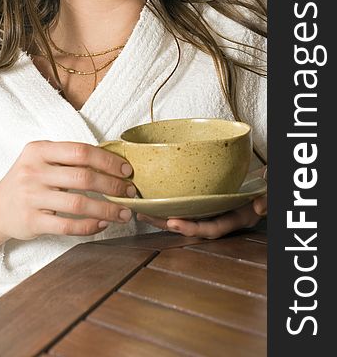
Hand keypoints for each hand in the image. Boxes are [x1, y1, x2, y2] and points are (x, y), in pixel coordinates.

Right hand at [0, 141, 135, 240]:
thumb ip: (68, 158)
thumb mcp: (39, 160)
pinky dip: (89, 226)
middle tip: (130, 192)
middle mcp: (33, 171)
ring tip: (124, 213)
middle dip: (113, 185)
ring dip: (107, 210)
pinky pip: (68, 226)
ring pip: (79, 204)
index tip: (126, 170)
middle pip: (83, 177)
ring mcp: (31, 197)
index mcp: (38, 150)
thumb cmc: (27, 181)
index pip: (80, 151)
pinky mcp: (32, 221)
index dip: (107, 160)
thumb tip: (112, 162)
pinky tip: (102, 224)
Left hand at [137, 193, 266, 239]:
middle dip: (166, 224)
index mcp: (237, 219)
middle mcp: (223, 218)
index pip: (212, 228)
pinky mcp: (209, 202)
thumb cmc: (270, 188)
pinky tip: (154, 199)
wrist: (270, 184)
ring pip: (186, 217)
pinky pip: (188, 207)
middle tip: (143, 216)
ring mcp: (215, 211)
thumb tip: (260, 207)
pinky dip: (170, 205)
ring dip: (162, 216)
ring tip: (140, 210)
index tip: (173, 222)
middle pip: (192, 226)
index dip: (192, 228)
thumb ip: (269, 198)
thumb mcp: (272, 192)